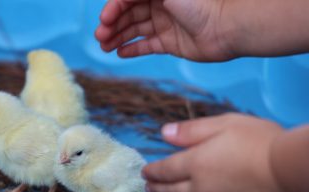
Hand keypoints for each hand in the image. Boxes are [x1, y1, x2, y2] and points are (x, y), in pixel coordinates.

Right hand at [95, 0, 236, 60]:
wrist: (226, 29)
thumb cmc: (200, 5)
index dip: (113, 9)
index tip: (104, 21)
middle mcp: (159, 6)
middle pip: (129, 15)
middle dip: (112, 25)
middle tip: (100, 38)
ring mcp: (164, 25)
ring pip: (135, 31)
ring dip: (118, 38)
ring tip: (104, 47)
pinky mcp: (170, 43)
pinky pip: (147, 46)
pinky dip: (133, 49)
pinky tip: (120, 53)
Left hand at [143, 114, 298, 191]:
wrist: (292, 170)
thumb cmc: (259, 141)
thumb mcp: (223, 124)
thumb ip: (190, 130)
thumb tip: (163, 133)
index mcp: (196, 164)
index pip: (164, 171)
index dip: (152, 172)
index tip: (145, 172)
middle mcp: (201, 190)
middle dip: (157, 189)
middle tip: (149, 188)